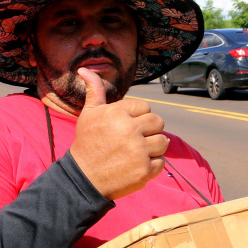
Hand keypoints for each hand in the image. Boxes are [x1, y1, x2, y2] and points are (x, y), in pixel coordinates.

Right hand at [69, 68, 168, 200]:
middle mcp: (129, 130)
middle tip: (136, 139)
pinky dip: (152, 165)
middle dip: (150, 130)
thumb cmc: (87, 143)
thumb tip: (83, 68)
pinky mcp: (144, 170)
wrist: (83, 178)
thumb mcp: (89, 114)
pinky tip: (136, 165)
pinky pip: (161, 162)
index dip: (138, 118)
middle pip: (159, 122)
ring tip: (138, 152)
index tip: (126, 127)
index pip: (146, 108)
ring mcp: (139, 151)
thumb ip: (94, 91)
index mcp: (117, 113)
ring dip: (154, 147)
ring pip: (164, 142)